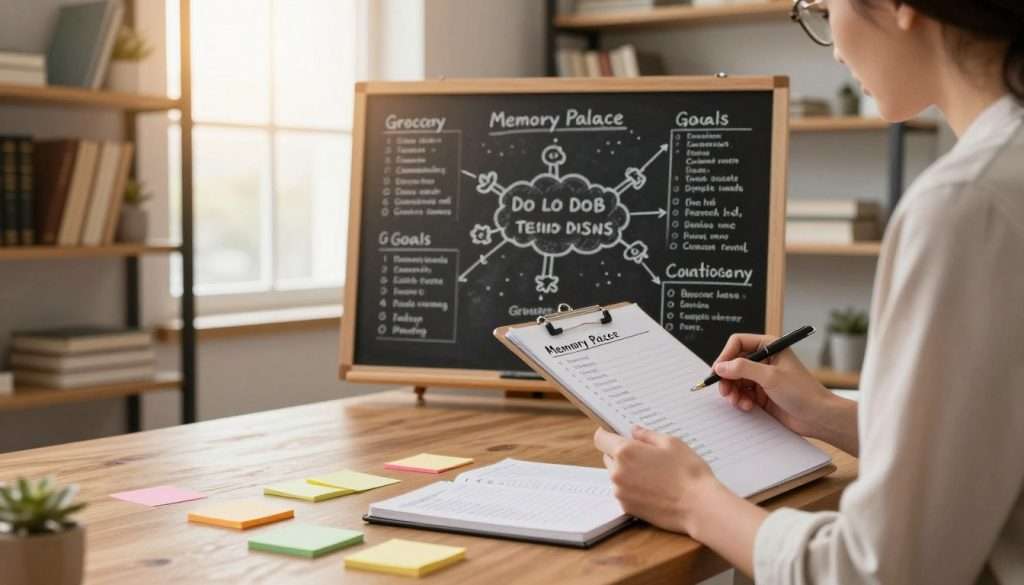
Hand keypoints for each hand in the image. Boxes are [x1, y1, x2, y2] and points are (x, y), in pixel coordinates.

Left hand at [593, 426, 723, 534]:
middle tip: (645, 455)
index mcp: (625, 452)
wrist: (699, 507)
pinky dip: (633, 488)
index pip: (600, 438)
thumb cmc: (688, 473)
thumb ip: (648, 435)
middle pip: (607, 456)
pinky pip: (623, 492)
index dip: (608, 434)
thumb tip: (634, 431)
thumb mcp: (672, 443)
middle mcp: (617, 472)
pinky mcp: (627, 508)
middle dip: (621, 453)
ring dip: (627, 472)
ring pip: (616, 475)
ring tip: (654, 474)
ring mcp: (620, 492)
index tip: (617, 434)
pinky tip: (654, 488)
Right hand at [712, 333, 836, 439]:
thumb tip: (721, 366)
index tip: (718, 370)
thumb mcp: (771, 377)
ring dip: (732, 391)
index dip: (726, 355)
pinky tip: (747, 407)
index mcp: (769, 346)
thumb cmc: (803, 392)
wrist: (818, 417)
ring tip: (737, 402)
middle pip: (733, 363)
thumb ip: (743, 369)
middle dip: (727, 378)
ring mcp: (762, 378)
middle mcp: (764, 360)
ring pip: (735, 380)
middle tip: (725, 391)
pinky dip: (740, 400)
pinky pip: (741, 394)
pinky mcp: (761, 394)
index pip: (738, 343)